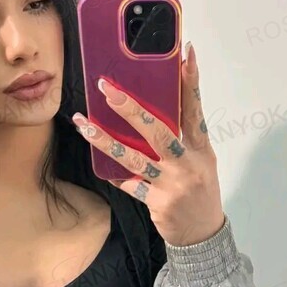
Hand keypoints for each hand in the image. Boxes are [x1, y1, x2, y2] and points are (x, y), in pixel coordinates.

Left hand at [72, 41, 225, 246]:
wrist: (204, 233)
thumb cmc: (200, 189)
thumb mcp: (201, 159)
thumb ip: (182, 137)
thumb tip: (150, 112)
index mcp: (200, 147)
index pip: (195, 109)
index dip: (191, 81)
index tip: (186, 53)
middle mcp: (187, 163)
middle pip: (158, 130)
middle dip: (130, 109)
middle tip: (108, 89)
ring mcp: (172, 184)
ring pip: (134, 157)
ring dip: (105, 140)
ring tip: (83, 123)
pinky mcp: (157, 202)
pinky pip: (128, 183)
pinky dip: (113, 171)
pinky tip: (97, 161)